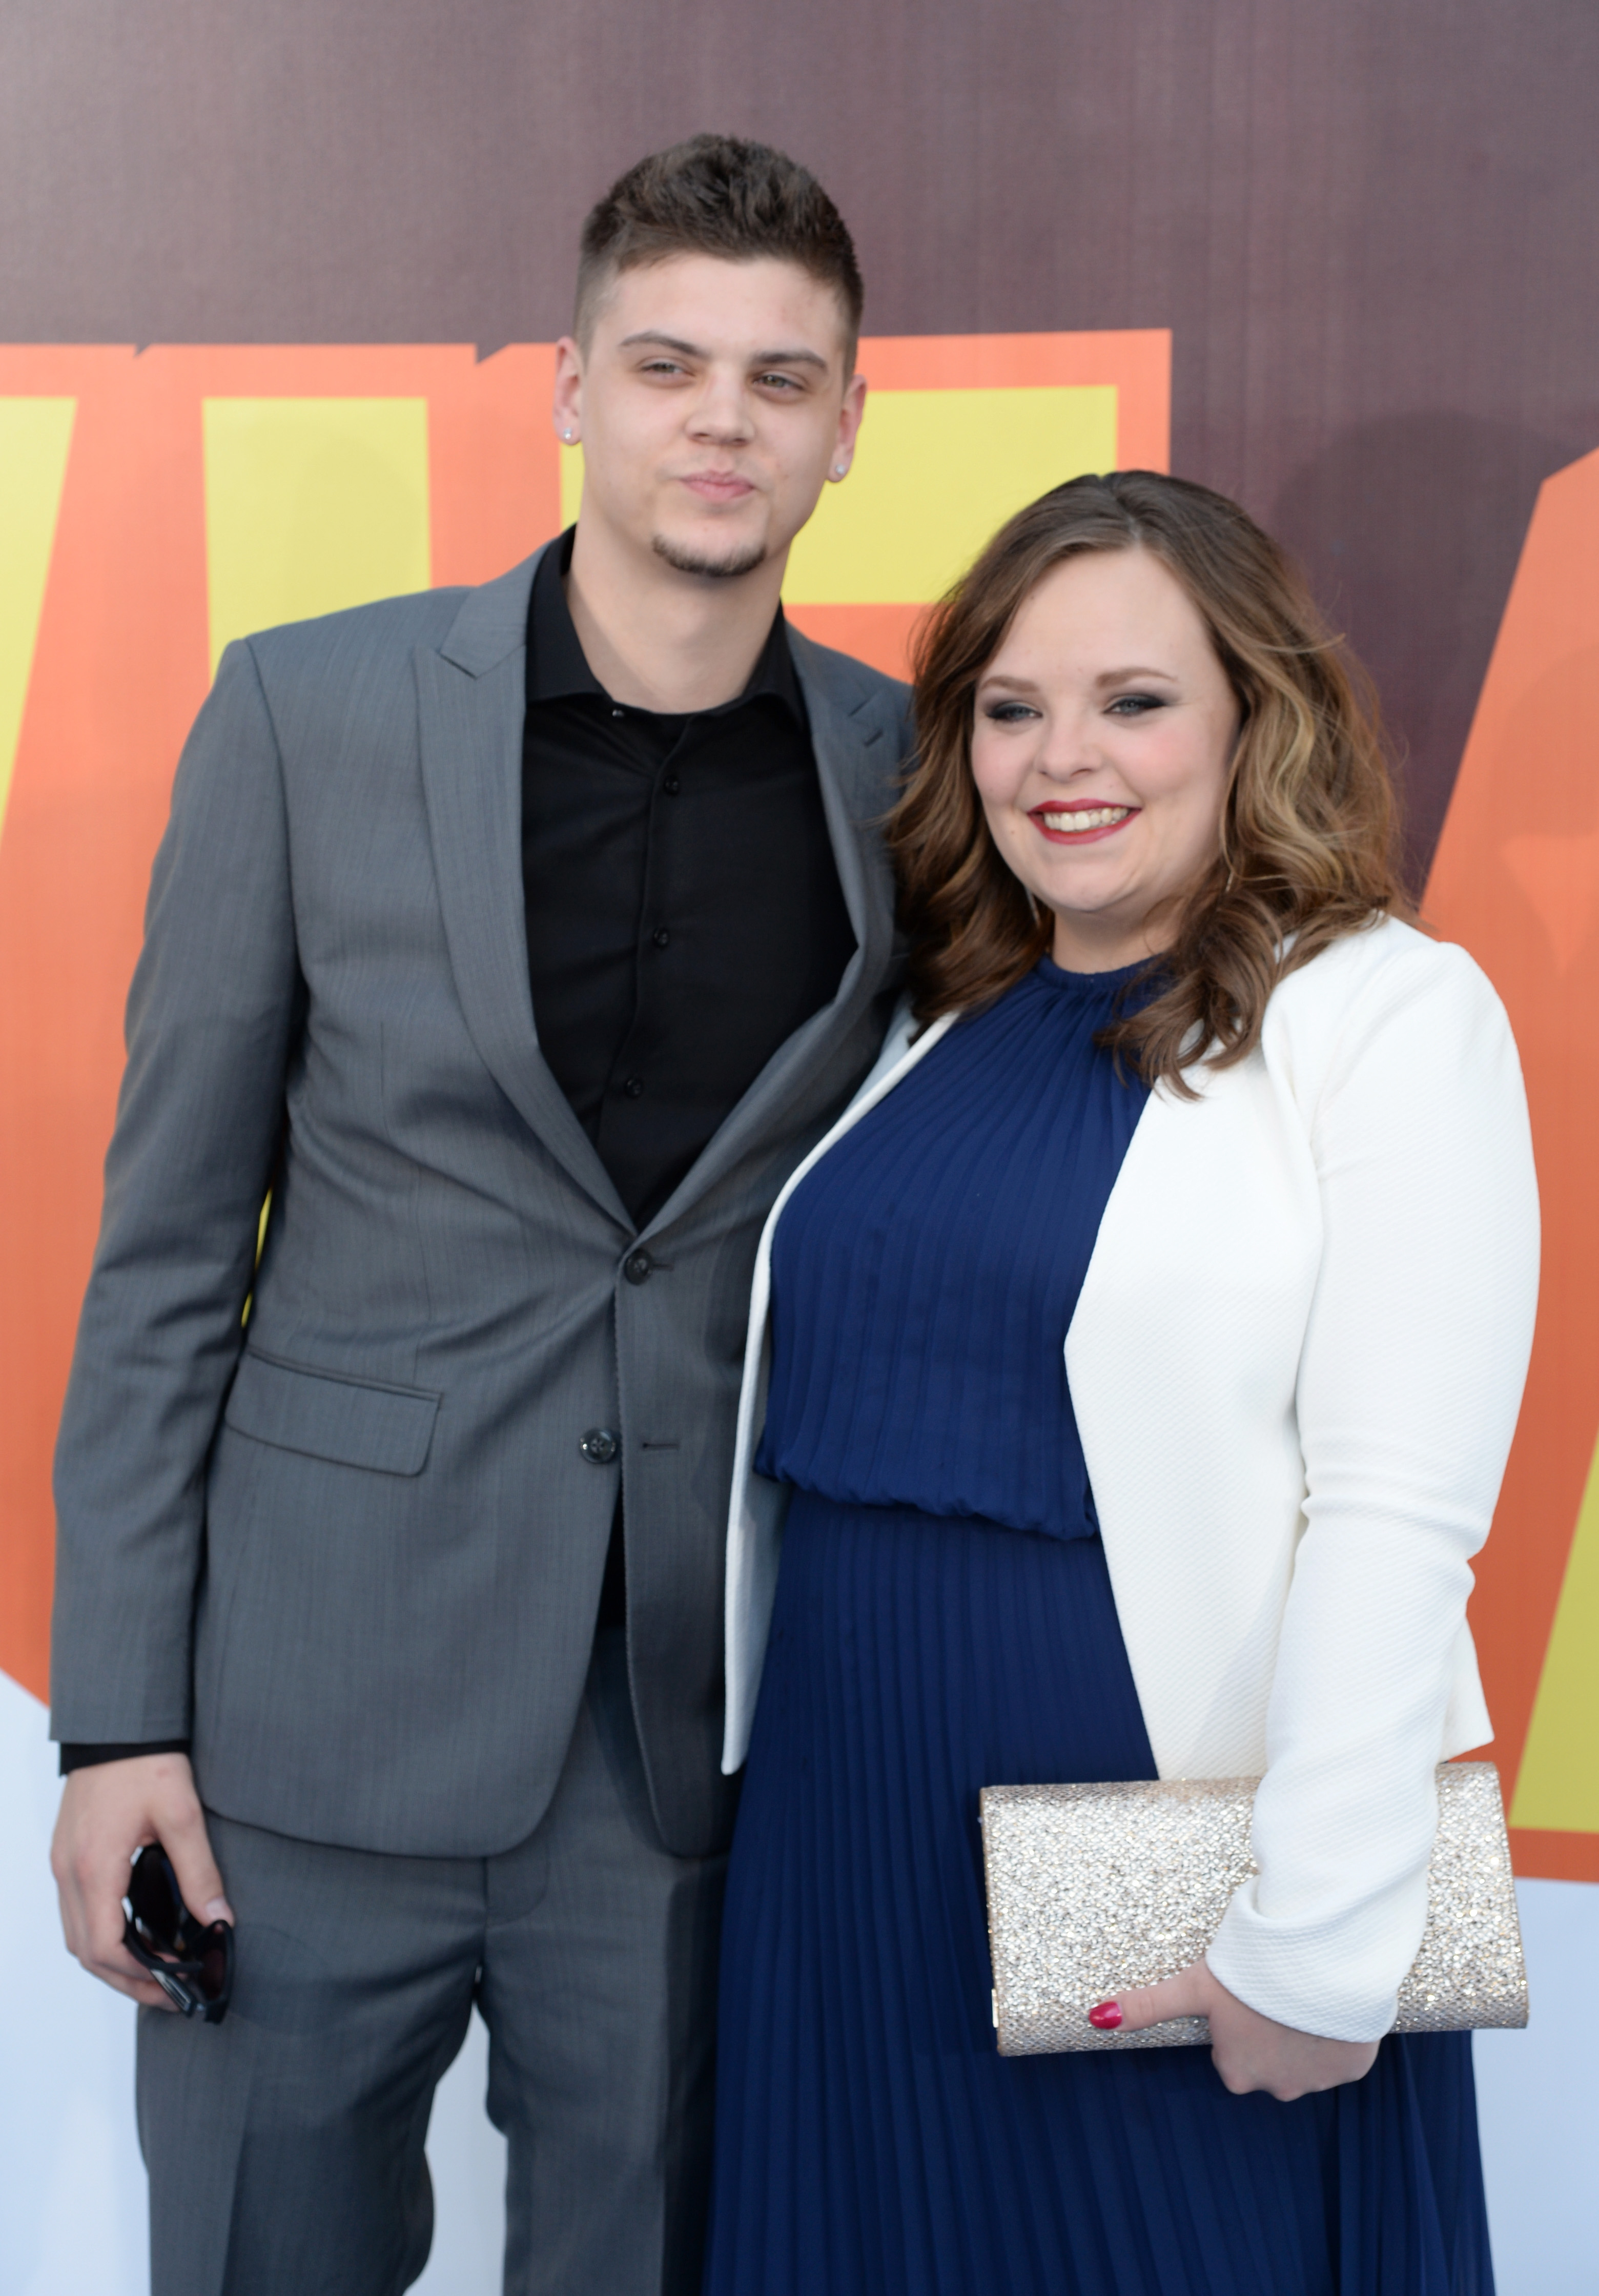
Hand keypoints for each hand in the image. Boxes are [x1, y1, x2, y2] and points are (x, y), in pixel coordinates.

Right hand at [51, 1753, 232, 2009]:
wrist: (117, 1725)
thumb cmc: (145, 1761)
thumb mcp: (182, 1814)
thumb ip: (199, 1871)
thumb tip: (218, 1919)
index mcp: (94, 1868)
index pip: (105, 1948)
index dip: (140, 1977)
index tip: (175, 1984)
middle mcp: (69, 1873)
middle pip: (85, 1953)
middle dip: (126, 1980)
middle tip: (169, 1990)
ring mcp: (63, 1865)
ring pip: (76, 1936)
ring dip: (111, 1960)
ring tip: (156, 1967)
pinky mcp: (66, 1855)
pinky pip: (77, 1912)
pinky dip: (102, 1934)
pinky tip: (135, 1933)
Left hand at [1091, 1959, 1379, 2099]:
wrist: (1319, 1962)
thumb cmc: (1251, 1972)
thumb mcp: (1195, 1986)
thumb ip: (1146, 2005)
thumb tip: (1095, 2019)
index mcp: (1236, 2073)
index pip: (1230, 2053)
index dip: (1235, 2021)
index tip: (1242, 1997)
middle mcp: (1276, 2088)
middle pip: (1265, 2059)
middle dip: (1266, 2032)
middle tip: (1269, 1994)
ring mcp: (1317, 2083)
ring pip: (1303, 2059)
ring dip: (1300, 2034)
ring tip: (1299, 1995)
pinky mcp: (1353, 2070)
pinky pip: (1340, 2055)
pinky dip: (1333, 2035)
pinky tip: (1326, 2007)